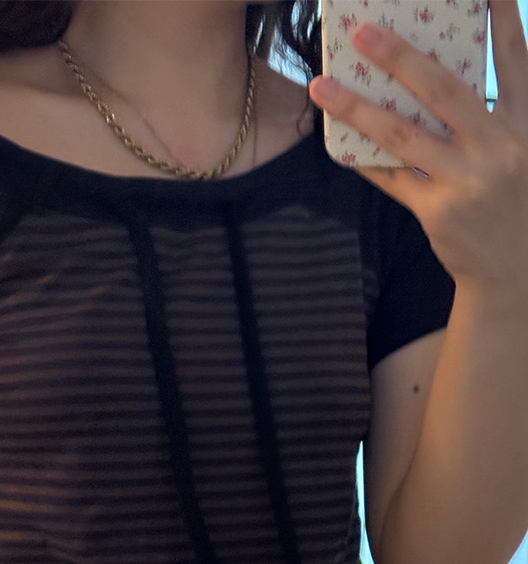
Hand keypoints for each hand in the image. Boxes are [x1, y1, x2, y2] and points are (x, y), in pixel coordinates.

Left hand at [309, 0, 527, 291]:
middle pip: (443, 89)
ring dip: (356, 107)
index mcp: (525, 124)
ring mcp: (466, 180)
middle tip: (362, 32)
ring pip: (402, 133)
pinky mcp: (437, 211)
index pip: (512, 58)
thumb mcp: (521, 152)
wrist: (515, 272)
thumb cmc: (515, 202)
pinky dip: (362, 159)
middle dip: (400, 56)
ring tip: (321, 85)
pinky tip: (336, 143)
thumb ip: (494, 117)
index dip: (497, 17)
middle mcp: (499, 146)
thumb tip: (434, 79)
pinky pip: (390, 177)